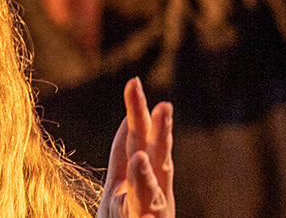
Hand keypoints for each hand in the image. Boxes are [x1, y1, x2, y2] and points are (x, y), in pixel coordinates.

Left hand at [98, 78, 173, 217]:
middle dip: (159, 134)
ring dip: (146, 177)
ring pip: (151, 195)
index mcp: (146, 176)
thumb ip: (125, 152)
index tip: (132, 82)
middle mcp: (155, 193)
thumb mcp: (121, 183)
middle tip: (164, 106)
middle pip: (155, 158)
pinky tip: (146, 211)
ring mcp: (153, 214)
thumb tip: (130, 117)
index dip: (137, 112)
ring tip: (141, 159)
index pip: (139, 138)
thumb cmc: (127, 217)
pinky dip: (147, 215)